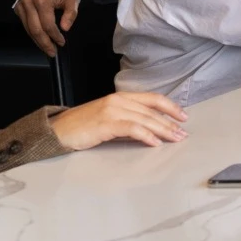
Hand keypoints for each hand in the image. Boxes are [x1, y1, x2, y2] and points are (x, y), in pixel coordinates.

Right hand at [16, 0, 79, 56]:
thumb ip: (71, 13)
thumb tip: (65, 28)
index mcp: (42, 0)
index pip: (48, 25)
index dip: (55, 36)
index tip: (61, 43)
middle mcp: (29, 2)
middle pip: (35, 30)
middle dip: (44, 43)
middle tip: (52, 52)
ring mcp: (21, 5)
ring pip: (28, 29)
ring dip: (37, 41)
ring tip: (47, 48)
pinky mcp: (18, 7)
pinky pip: (25, 24)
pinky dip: (32, 33)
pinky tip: (40, 39)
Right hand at [49, 92, 187, 149]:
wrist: (57, 131)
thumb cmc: (81, 127)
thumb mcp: (108, 119)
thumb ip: (128, 121)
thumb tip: (149, 130)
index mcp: (120, 97)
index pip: (152, 99)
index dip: (170, 106)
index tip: (183, 116)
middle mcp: (118, 100)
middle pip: (151, 110)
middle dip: (170, 122)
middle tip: (183, 133)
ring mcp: (112, 110)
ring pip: (145, 119)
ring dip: (163, 130)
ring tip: (175, 139)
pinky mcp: (106, 123)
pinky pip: (132, 128)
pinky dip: (146, 135)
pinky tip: (155, 143)